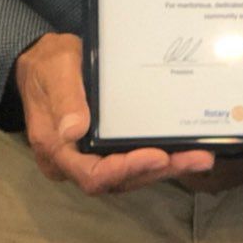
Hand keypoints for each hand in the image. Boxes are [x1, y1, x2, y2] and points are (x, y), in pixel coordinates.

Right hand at [15, 32, 215, 193]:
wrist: (42, 62)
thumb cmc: (47, 65)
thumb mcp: (55, 71)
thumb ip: (65, 97)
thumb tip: (75, 130)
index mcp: (57, 149)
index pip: (93, 174)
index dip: (127, 169)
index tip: (159, 156)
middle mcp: (74, 161)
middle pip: (119, 179)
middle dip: (159, 170)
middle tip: (197, 159)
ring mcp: (90, 155)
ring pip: (129, 173)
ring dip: (165, 166)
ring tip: (200, 156)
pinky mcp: (104, 145)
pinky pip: (131, 157)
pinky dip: (157, 155)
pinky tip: (184, 147)